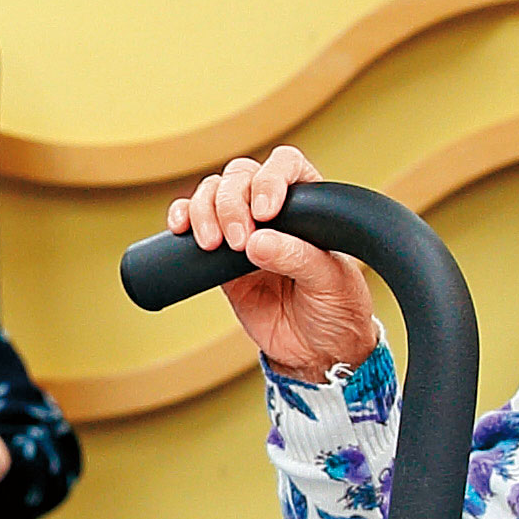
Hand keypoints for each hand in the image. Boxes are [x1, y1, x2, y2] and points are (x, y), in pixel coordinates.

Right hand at [167, 146, 377, 380]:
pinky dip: (182, 218)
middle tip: (239, 241)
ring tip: (213, 245)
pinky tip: (181, 228)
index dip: (271, 178)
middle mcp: (274, 212)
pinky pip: (193, 224)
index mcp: (309, 206)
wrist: (317, 352)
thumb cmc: (337, 310)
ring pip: (213, 194)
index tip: (265, 212)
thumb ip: (297, 258)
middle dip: (231, 202)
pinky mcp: (219, 259)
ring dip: (205, 211)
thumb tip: (257, 242)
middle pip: (241, 176)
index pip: (286, 166)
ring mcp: (244, 232)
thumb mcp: (330, 282)